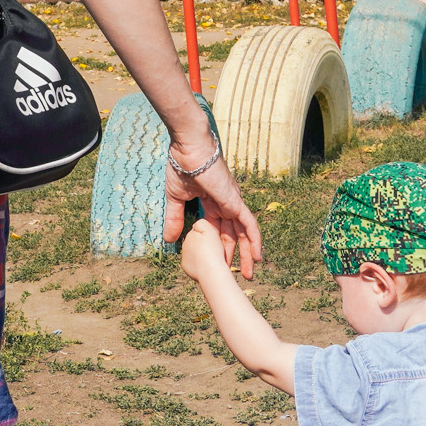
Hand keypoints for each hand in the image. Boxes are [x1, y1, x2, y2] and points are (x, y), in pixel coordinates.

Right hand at [165, 141, 261, 278]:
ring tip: (249, 273)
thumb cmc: (181, 167)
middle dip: (237, 255)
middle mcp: (225, 205)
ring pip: (244, 233)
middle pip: (234, 235)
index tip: (219, 265)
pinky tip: (257, 256)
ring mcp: (232, 203)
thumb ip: (175, 219)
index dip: (219, 248)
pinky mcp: (235, 202)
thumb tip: (168, 240)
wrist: (189, 150)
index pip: (219, 231)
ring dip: (248, 254)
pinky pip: (249, 224)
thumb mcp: (176, 199)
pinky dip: (254, 240)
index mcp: (212, 203)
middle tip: (238, 275)